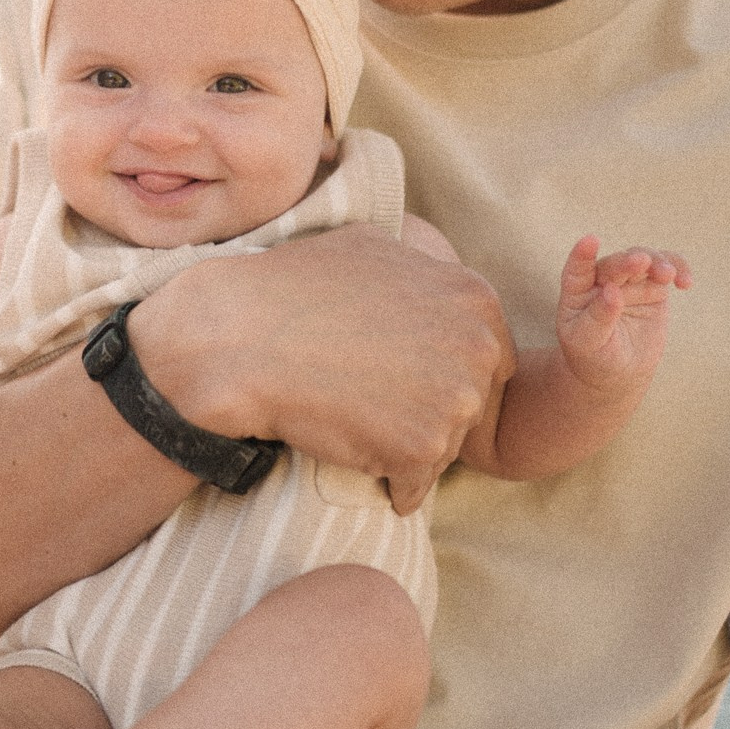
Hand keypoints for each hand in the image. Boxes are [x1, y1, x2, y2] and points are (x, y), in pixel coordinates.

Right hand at [130, 225, 512, 510]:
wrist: (241, 337)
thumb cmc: (292, 286)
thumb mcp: (369, 243)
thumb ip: (419, 264)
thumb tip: (430, 268)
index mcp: (475, 299)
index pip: (488, 358)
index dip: (443, 371)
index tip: (402, 376)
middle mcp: (477, 349)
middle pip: (474, 404)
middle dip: (432, 410)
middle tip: (376, 403)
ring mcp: (454, 401)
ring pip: (447, 446)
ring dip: (408, 447)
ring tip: (357, 424)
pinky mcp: (421, 448)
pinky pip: (416, 485)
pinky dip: (390, 483)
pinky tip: (353, 455)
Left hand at [555, 236, 690, 391]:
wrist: (619, 371)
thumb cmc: (594, 356)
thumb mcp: (589, 342)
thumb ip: (598, 317)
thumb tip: (612, 292)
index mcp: (577, 292)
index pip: (577, 269)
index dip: (582, 255)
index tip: (590, 241)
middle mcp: (602, 280)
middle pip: (616, 263)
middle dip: (628, 261)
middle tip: (642, 262)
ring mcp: (630, 281)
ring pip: (644, 259)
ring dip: (656, 262)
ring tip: (668, 275)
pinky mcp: (654, 286)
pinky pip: (668, 269)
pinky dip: (678, 269)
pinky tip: (685, 282)